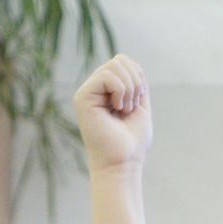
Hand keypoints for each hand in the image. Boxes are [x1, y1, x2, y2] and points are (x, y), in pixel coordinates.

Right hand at [74, 55, 151, 172]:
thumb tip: (131, 62)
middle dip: (135, 82)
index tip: (137, 101)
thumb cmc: (132, 142)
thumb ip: (136, 82)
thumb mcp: (140, 105)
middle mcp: (94, 89)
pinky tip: (118, 108)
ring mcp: (87, 92)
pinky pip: (107, 76)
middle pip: (120, 59)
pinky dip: (121, 90)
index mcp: (106, 90)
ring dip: (129, 88)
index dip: (138, 76)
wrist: (123, 163)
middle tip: (131, 106)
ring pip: (114, 65)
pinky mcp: (82, 98)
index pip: (124, 62)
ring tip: (124, 109)